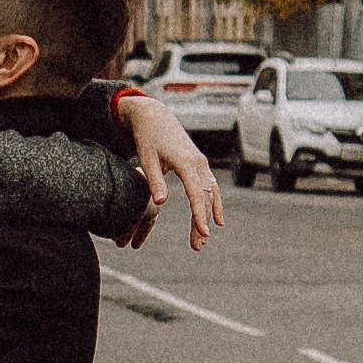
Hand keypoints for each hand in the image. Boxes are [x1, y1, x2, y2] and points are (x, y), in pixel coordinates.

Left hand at [117, 94, 224, 250]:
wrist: (153, 116)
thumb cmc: (147, 137)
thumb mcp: (146, 158)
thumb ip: (154, 181)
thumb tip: (160, 203)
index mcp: (186, 162)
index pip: (197, 194)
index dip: (200, 215)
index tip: (202, 233)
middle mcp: (198, 163)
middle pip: (205, 198)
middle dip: (202, 223)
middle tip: (197, 246)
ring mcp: (201, 163)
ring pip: (210, 194)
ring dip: (208, 217)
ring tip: (202, 240)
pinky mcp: (199, 164)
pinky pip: (210, 187)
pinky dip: (213, 203)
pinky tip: (215, 220)